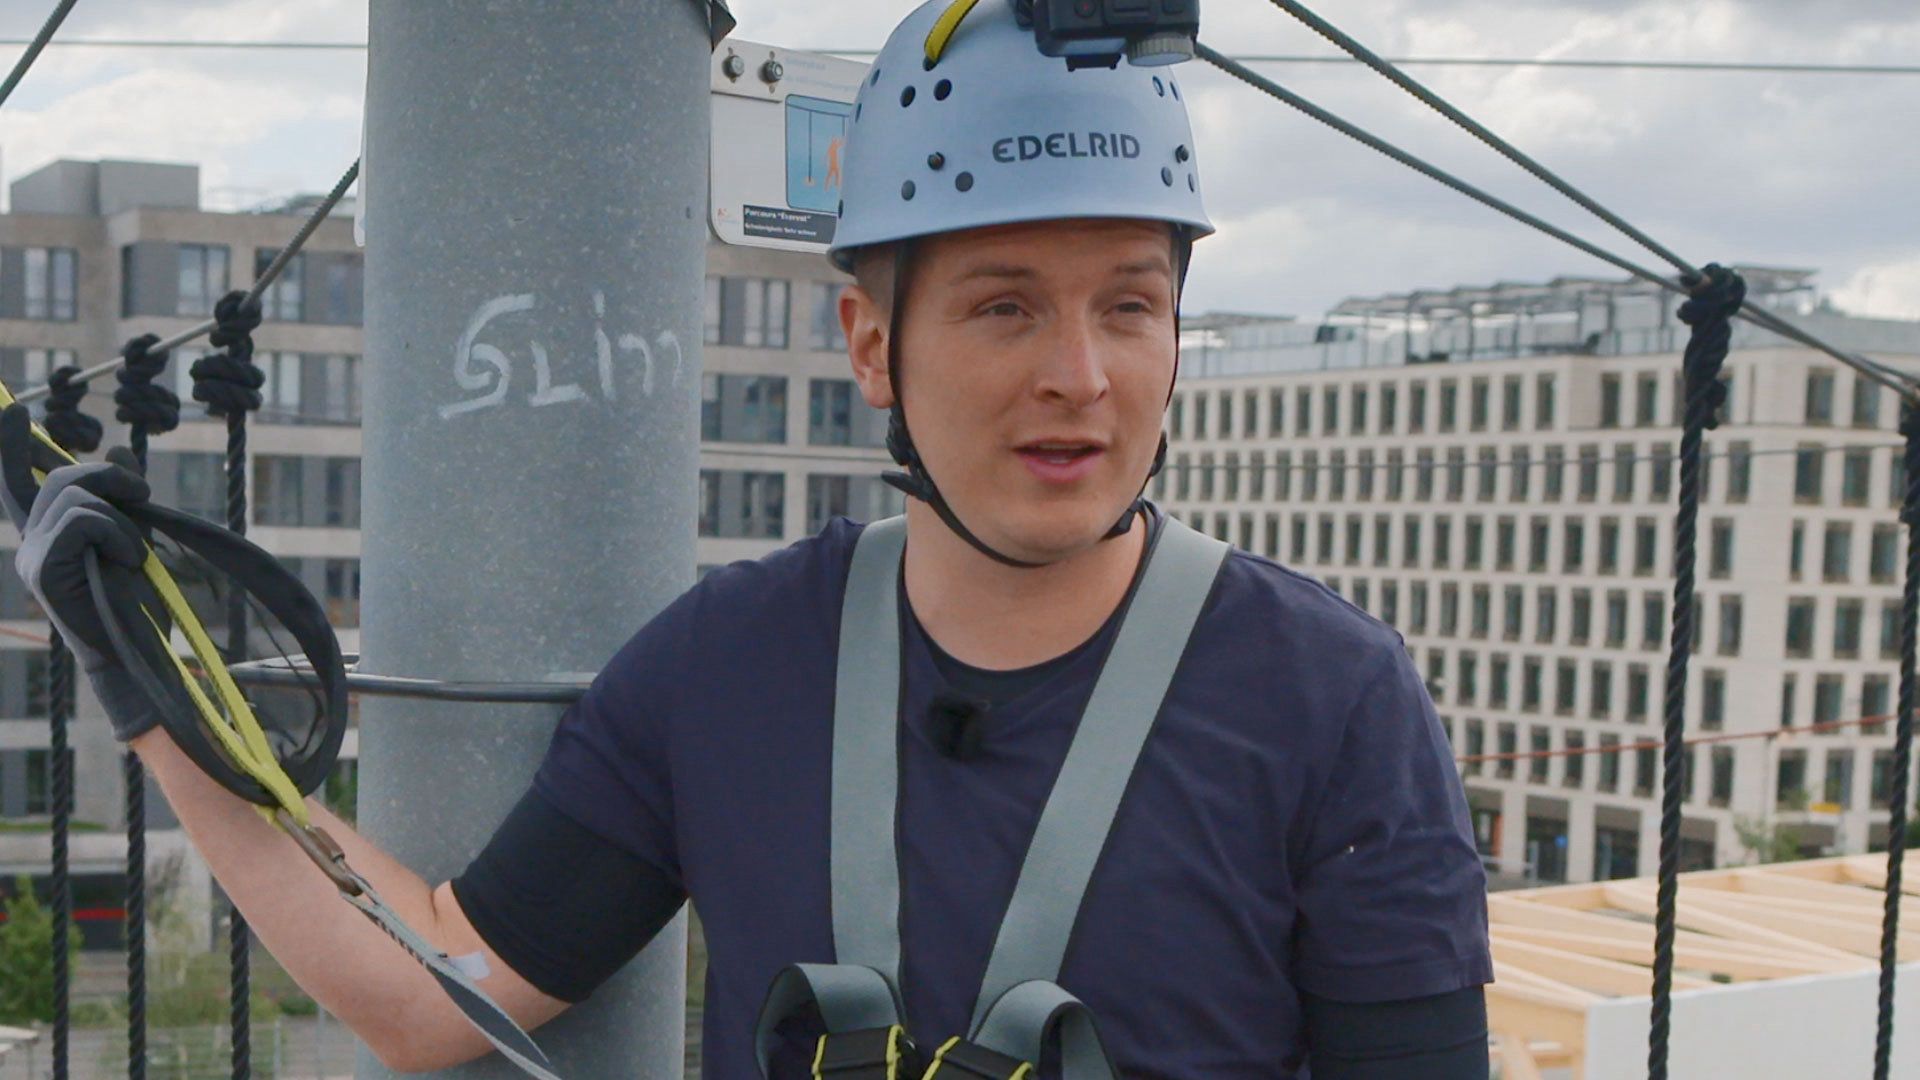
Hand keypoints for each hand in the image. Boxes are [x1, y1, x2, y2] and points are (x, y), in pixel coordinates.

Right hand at [2, 405, 161, 739]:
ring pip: (75, 495)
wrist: (138, 650)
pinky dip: (116, 534)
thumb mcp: (132, 536)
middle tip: (142, 495)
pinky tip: (127, 561)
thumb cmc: (137, 602)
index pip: (19, 481)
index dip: (12, 444)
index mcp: (49, 533)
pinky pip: (83, 521)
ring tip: (134, 554)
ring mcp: (33, 556)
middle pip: (62, 477)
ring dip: (121, 517)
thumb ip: (120, 499)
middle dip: (109, 476)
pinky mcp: (44, 568)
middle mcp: (31, 541)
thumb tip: (114, 452)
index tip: (11, 408)